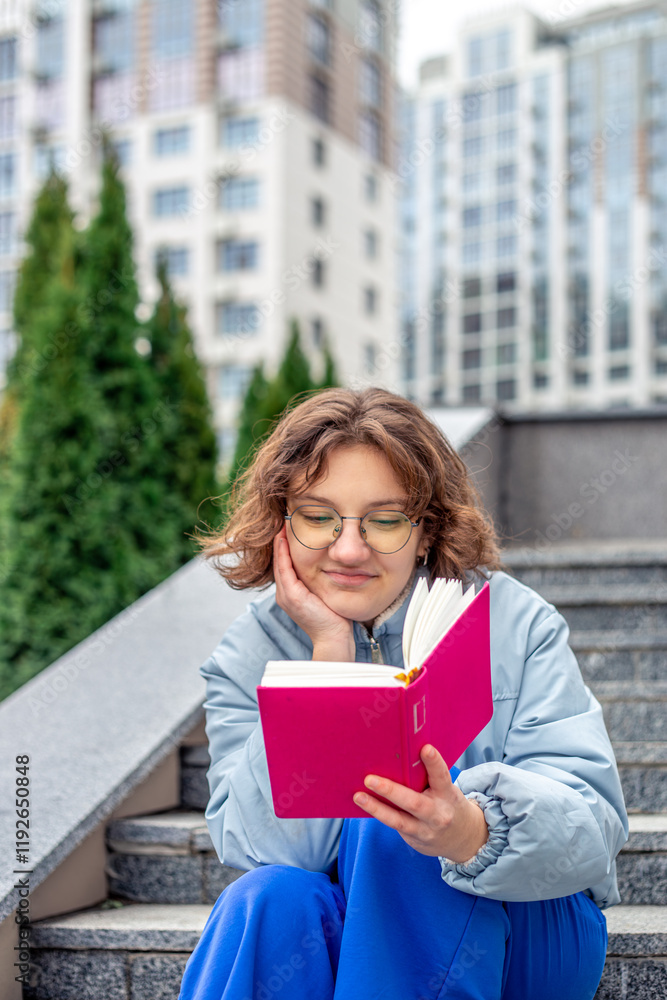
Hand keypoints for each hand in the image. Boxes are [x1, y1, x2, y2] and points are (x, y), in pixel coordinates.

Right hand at [273, 525, 354, 660]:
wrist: (334, 638)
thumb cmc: (334, 618)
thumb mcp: (324, 594)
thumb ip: (321, 581)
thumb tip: (331, 564)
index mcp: (290, 593)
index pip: (284, 564)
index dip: (284, 545)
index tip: (288, 527)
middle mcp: (284, 594)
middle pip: (278, 560)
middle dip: (280, 540)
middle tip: (283, 519)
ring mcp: (285, 595)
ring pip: (279, 562)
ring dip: (279, 542)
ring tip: (282, 524)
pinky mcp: (291, 596)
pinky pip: (284, 569)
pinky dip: (283, 553)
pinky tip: (284, 539)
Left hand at [353, 745, 488, 862]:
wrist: (464, 839)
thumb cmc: (447, 804)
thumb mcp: (446, 790)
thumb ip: (429, 778)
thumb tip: (399, 759)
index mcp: (448, 795)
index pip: (442, 776)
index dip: (434, 762)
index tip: (425, 748)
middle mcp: (437, 814)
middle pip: (414, 802)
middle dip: (390, 790)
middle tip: (369, 779)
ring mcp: (425, 830)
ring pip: (398, 820)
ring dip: (376, 808)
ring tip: (359, 796)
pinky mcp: (414, 840)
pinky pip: (394, 826)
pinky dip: (379, 814)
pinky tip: (365, 804)